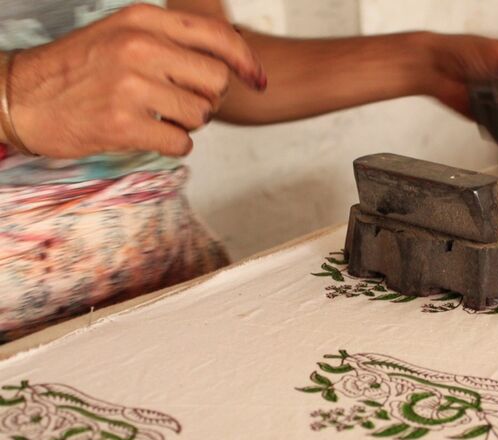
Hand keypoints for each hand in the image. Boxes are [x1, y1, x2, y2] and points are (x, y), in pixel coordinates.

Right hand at [8, 3, 265, 157]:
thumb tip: (231, 62)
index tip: (258, 80)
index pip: (217, 37)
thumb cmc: (77, 70)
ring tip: (153, 115)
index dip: (246, 62)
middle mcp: (139, 48)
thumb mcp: (121, 35)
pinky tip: (147, 134)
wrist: (21, 97)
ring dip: (186, 123)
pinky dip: (172, 144)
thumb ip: (170, 42)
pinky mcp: (123, 124)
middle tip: (183, 103)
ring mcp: (131, 86)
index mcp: (142, 20)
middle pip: (217, 82)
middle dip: (208, 98)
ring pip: (201, 115)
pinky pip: (182, 143)